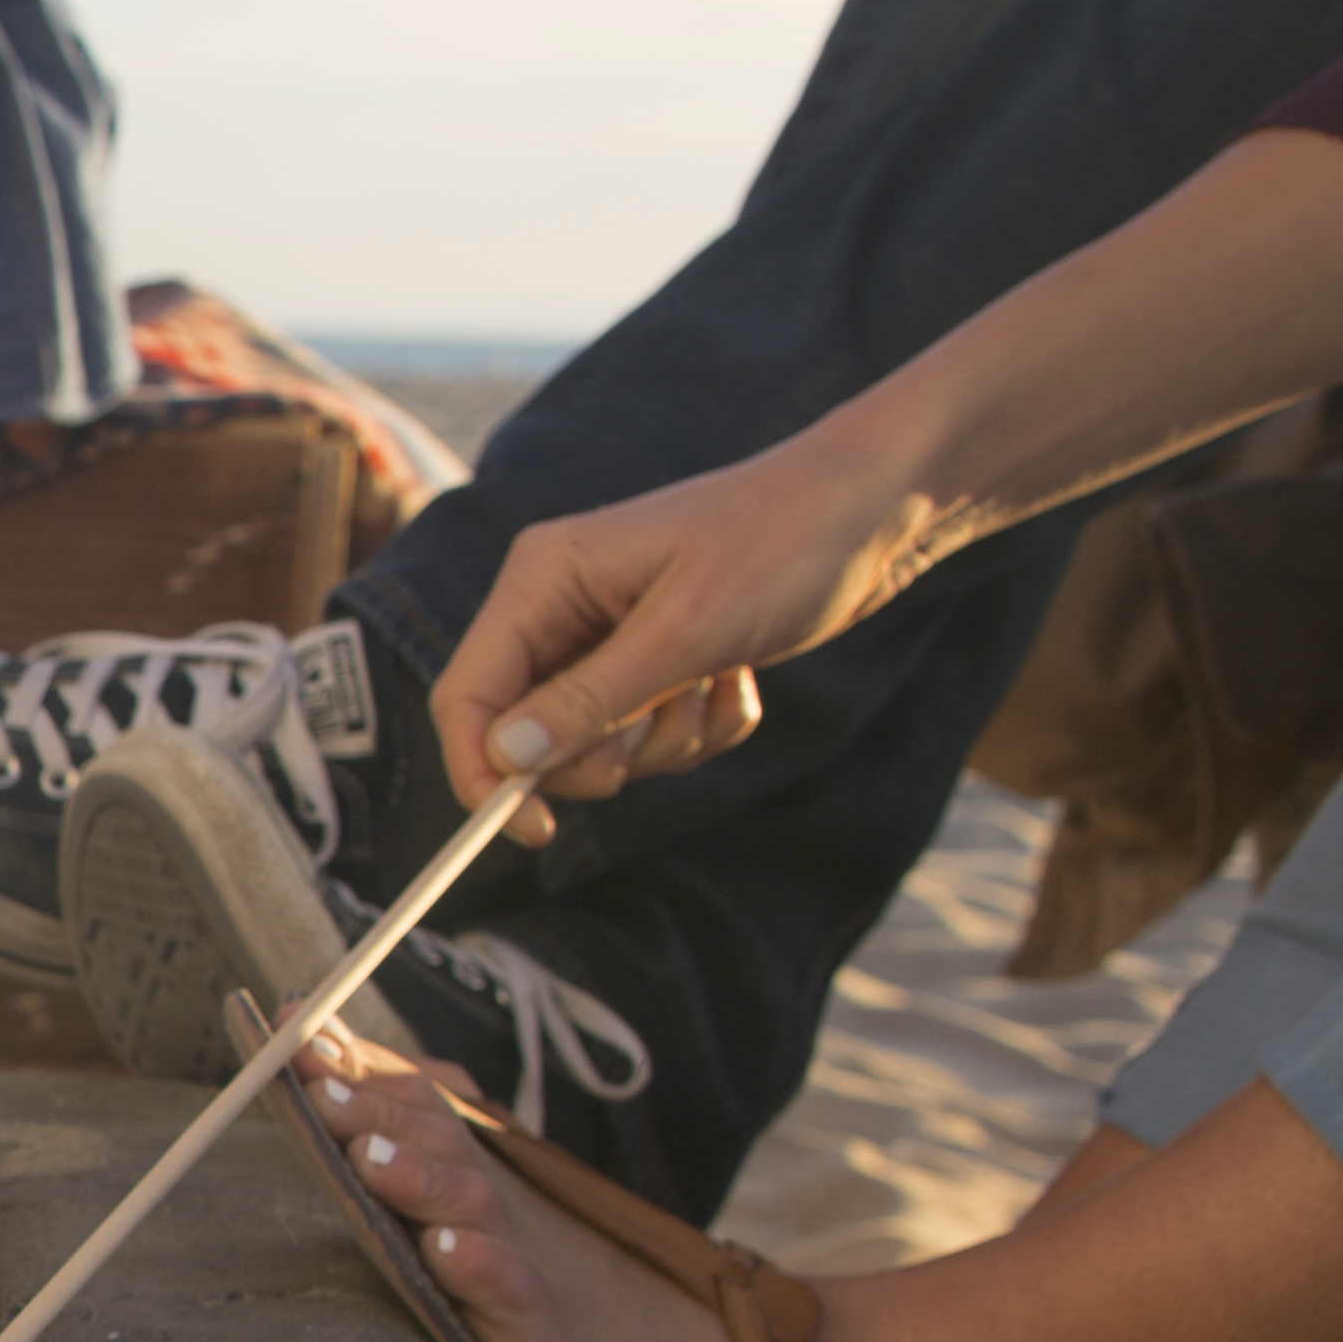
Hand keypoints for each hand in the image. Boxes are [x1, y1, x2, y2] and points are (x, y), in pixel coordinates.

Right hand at [428, 439, 950, 833]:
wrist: (874, 510)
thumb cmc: (782, 545)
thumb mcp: (686, 632)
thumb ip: (591, 699)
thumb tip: (506, 760)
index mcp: (543, 578)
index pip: (468, 696)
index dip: (483, 772)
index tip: (533, 831)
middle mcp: (560, 607)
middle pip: (528, 734)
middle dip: (604, 752)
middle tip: (666, 723)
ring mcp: (606, 635)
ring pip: (597, 746)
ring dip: (666, 741)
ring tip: (719, 680)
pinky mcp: (655, 660)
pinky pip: (652, 738)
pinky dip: (700, 729)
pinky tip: (738, 679)